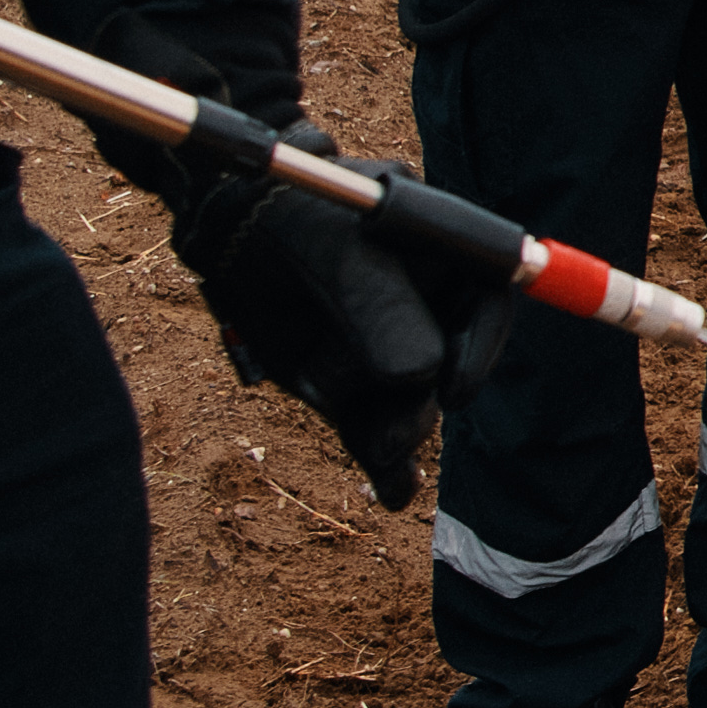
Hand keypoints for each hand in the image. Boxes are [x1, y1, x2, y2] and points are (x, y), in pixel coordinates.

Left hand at [175, 130, 508, 509]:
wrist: (218, 232)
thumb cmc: (285, 215)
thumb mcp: (334, 249)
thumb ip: (379, 307)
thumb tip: (422, 377)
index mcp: (439, 252)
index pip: (488, 299)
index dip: (481, 345)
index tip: (455, 387)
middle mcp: (421, 304)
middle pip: (448, 363)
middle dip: (424, 404)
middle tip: (396, 435)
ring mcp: (382, 346)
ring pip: (406, 403)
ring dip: (400, 435)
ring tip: (381, 452)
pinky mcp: (345, 385)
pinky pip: (370, 428)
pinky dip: (383, 463)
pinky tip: (394, 492)